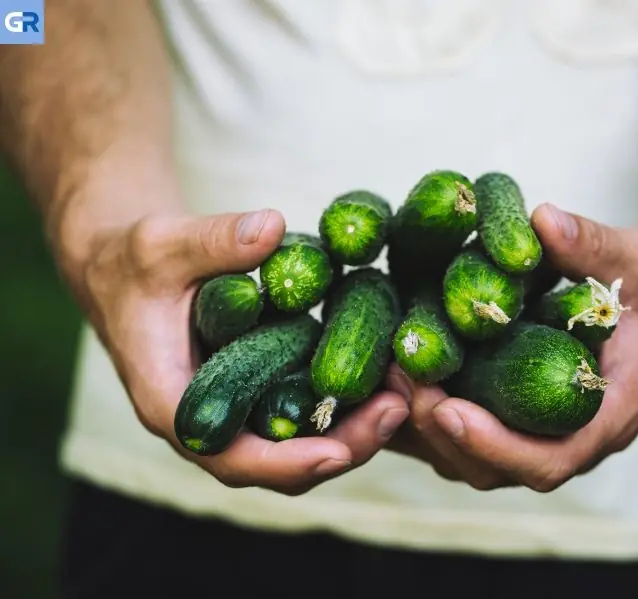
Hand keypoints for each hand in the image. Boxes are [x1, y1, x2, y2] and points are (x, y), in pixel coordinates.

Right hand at [66, 207, 408, 495]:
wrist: (126, 268)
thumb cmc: (136, 260)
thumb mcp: (164, 243)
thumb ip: (213, 240)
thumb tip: (270, 228)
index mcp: (171, 401)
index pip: (226, 455)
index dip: (282, 462)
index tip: (337, 452)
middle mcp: (207, 421)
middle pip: (276, 464)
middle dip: (341, 447)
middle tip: (397, 409)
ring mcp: (233, 411)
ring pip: (294, 445)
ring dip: (351, 431)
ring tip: (403, 396)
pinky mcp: (254, 393)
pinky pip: (299, 414)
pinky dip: (340, 406)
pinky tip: (380, 378)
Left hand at [387, 203, 637, 491]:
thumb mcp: (634, 260)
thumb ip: (593, 246)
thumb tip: (544, 219)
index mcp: (607, 416)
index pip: (551, 460)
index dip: (497, 446)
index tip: (447, 409)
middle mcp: (567, 437)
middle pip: (495, 469)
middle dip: (441, 432)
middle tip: (399, 380)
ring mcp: (534, 432)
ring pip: (467, 458)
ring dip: (420, 427)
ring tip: (384, 373)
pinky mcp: (509, 416)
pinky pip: (458, 434)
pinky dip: (420, 414)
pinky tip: (389, 374)